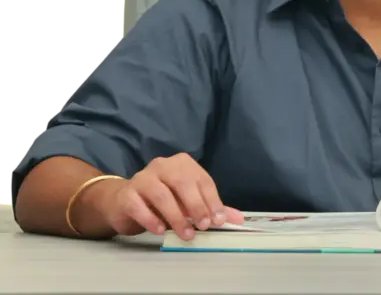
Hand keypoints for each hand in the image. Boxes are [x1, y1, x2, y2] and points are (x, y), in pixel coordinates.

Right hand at [93, 153, 243, 239]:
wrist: (124, 202)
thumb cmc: (163, 201)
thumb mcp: (189, 202)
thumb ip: (212, 208)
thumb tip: (238, 220)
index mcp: (182, 164)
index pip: (202, 180)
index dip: (212, 200)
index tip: (219, 220)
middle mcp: (162, 165)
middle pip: (183, 182)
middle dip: (196, 205)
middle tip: (204, 226)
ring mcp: (142, 178)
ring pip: (161, 194)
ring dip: (176, 216)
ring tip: (186, 234)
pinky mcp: (126, 194)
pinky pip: (139, 206)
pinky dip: (151, 219)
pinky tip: (160, 230)